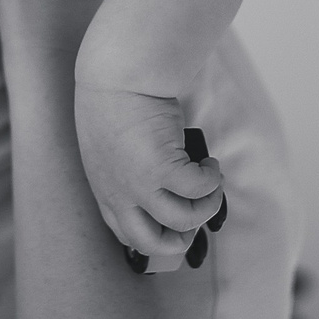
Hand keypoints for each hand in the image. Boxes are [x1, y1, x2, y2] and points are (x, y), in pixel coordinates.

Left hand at [73, 83, 225, 256]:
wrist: (117, 76)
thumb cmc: (115, 100)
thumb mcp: (111, 148)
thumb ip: (129, 170)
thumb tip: (165, 181)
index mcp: (106, 191)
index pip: (127, 233)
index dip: (155, 236)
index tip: (173, 225)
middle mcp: (121, 195)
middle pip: (152, 242)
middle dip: (181, 239)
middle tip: (197, 218)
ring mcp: (140, 186)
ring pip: (184, 220)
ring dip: (206, 206)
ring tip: (212, 185)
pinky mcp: (163, 169)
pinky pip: (198, 190)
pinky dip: (212, 181)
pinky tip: (210, 165)